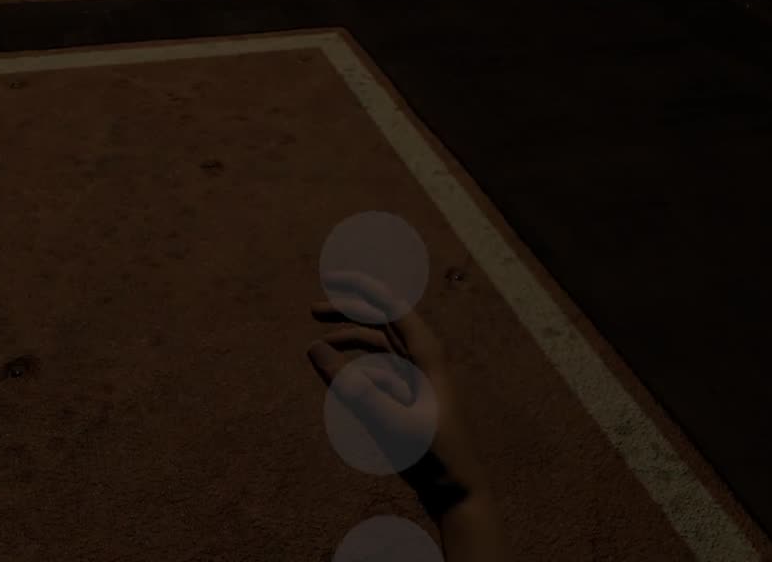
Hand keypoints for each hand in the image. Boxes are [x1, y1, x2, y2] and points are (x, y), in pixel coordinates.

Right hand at [307, 271, 507, 560]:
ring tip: (315, 346)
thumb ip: (353, 389)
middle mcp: (423, 361)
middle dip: (349, 310)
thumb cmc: (433, 458)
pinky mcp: (408, 399)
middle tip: (313, 310)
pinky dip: (357, 368)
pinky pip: (379, 372)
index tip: (332, 278)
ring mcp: (416, 380)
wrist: (459, 493)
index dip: (363, 287)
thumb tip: (315, 349)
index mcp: (429, 357)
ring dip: (349, 340)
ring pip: (378, 347)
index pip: (393, 307)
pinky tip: (339, 380)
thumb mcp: (390, 423)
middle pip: (383, 321)